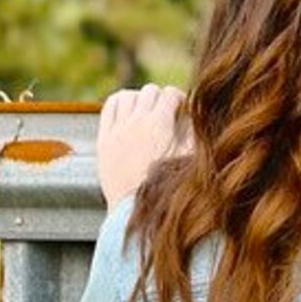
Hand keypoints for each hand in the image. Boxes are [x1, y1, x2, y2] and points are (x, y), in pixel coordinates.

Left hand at [97, 84, 189, 210]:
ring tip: (145, 110)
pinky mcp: (104, 140)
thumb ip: (193, 135)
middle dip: (160, 98)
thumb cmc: (166, 188)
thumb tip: (197, 118)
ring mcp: (117, 130)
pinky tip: (126, 113)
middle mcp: (136, 122)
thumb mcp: (188, 160)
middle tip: (166, 111)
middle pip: (150, 91)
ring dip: (139, 99)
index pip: (170, 94)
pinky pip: (109, 109)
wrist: (135, 210)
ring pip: (127, 96)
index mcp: (159, 125)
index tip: (182, 109)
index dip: (179, 98)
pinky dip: (118, 104)